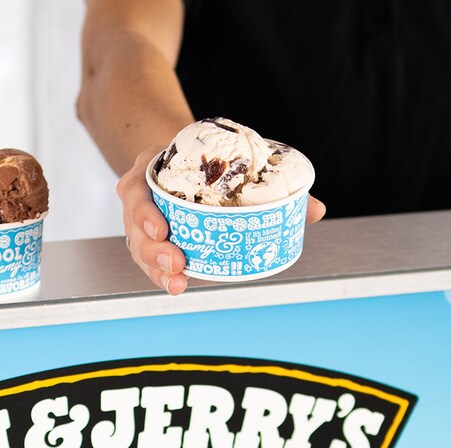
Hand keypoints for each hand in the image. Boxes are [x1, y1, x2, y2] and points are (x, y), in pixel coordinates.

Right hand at [118, 148, 328, 294]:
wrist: (184, 159)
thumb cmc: (209, 160)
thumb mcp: (229, 157)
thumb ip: (269, 181)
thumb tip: (315, 210)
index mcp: (151, 172)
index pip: (136, 192)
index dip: (144, 213)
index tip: (161, 229)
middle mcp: (142, 200)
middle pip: (137, 230)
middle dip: (154, 252)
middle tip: (177, 263)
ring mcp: (144, 225)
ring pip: (141, 252)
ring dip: (158, 271)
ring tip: (179, 284)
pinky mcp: (152, 244)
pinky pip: (151, 263)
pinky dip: (164, 276)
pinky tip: (178, 286)